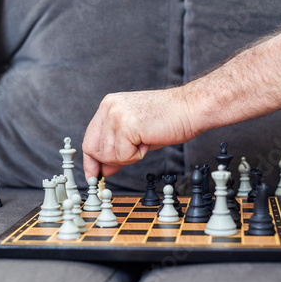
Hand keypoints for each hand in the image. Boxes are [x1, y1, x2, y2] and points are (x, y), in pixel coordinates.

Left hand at [82, 86, 197, 179]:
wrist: (191, 109)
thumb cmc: (168, 120)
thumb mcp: (135, 136)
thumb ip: (116, 150)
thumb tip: (102, 170)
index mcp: (108, 105)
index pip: (89, 139)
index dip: (91, 160)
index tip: (93, 175)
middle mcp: (108, 107)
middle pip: (93, 149)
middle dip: (111, 161)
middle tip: (134, 152)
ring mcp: (116, 115)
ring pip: (108, 155)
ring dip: (128, 157)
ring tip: (144, 140)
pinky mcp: (127, 125)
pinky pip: (123, 156)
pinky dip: (137, 156)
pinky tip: (148, 140)